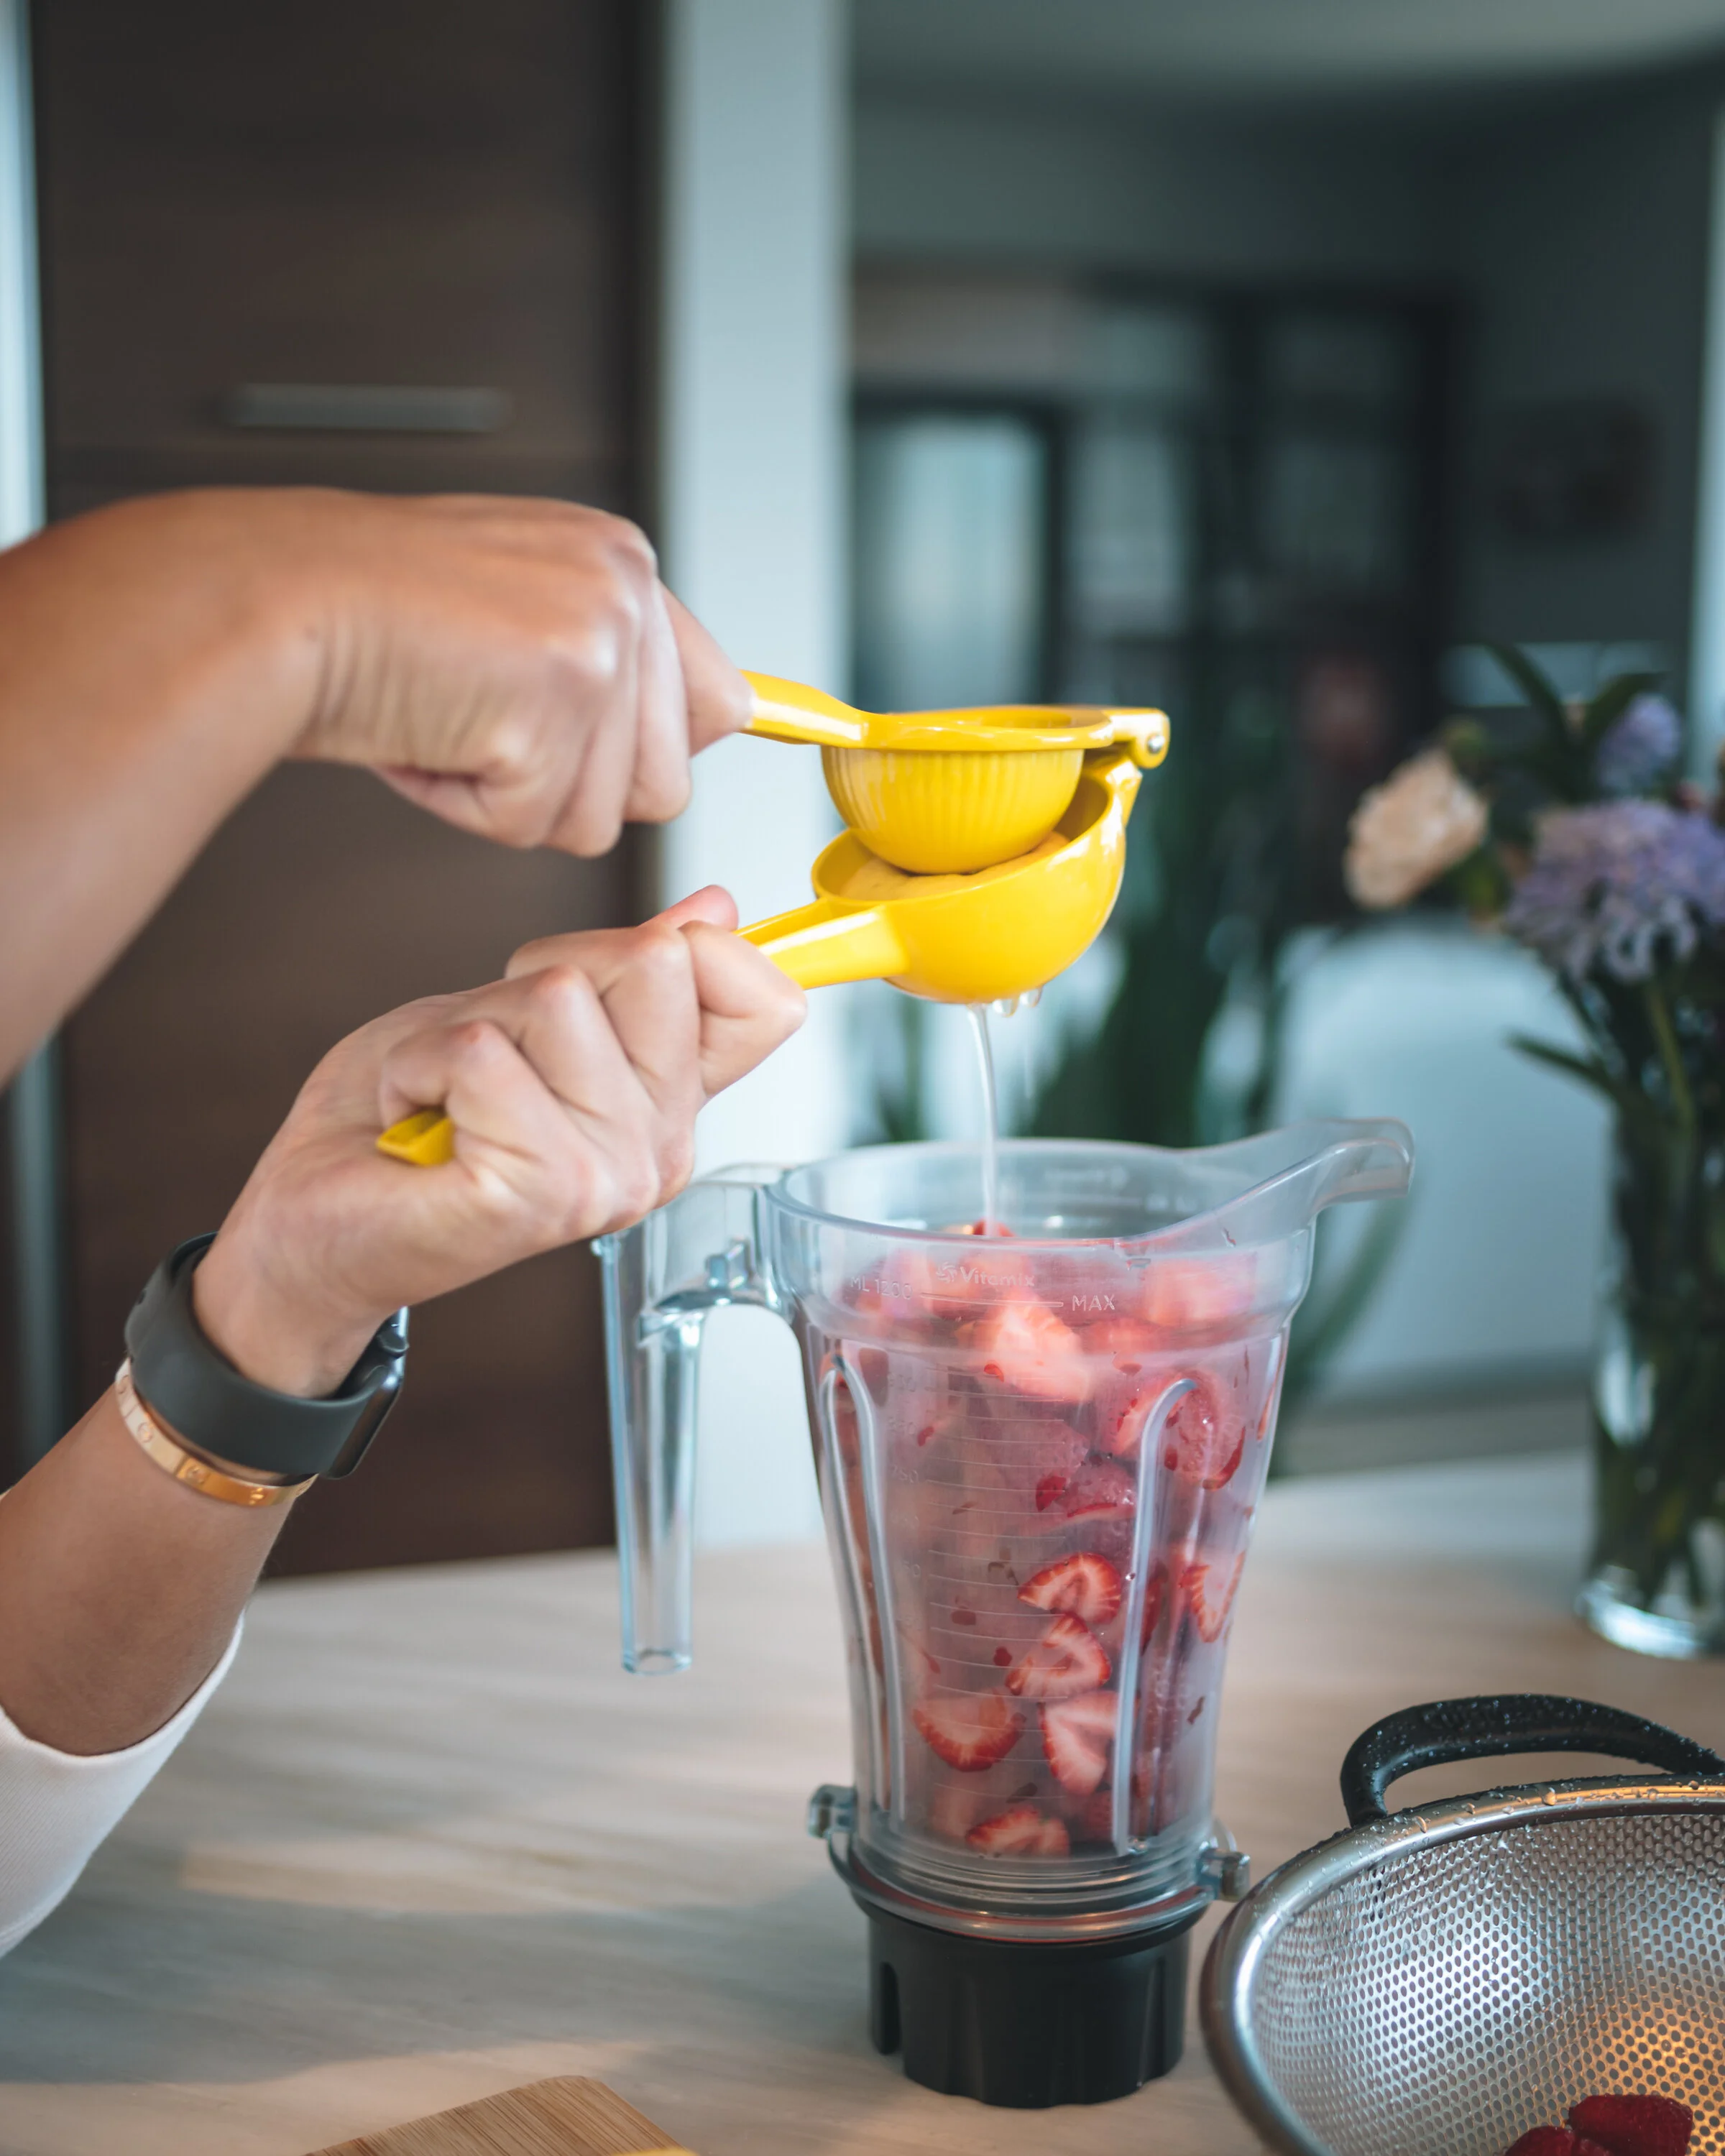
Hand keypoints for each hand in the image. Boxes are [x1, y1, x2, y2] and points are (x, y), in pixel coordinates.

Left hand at [192, 890, 803, 1396]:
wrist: (309, 1225)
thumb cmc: (404, 1118)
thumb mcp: (515, 1011)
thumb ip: (618, 972)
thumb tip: (716, 909)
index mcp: (667, 1106)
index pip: (762, 1001)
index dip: (681, 947)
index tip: (580, 980)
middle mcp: (660, 1149)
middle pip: (653, 963)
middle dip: (542, 973)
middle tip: (487, 1048)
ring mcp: (611, 1178)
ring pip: (560, 1000)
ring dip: (467, 1025)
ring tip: (446, 1092)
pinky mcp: (545, 1193)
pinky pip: (485, 1054)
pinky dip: (422, 1064)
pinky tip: (419, 1120)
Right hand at [276, 491, 750, 851]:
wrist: (274, 599)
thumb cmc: (368, 612)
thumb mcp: (511, 610)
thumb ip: (607, 664)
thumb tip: (721, 727)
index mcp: (621, 560)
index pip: (719, 703)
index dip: (650, 755)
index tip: (612, 762)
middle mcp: (626, 589)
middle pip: (665, 784)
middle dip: (569, 789)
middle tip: (482, 729)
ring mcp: (599, 643)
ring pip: (603, 818)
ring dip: (514, 801)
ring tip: (447, 724)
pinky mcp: (558, 704)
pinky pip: (534, 825)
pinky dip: (467, 807)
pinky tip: (423, 738)